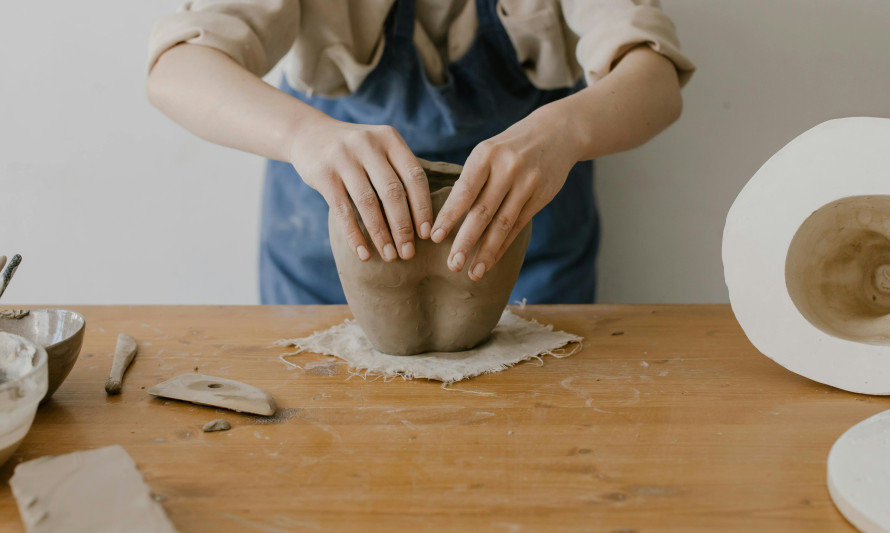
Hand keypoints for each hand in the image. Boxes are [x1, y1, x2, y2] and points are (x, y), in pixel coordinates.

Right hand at [290, 117, 432, 261]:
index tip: (427, 234)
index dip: (423, 207)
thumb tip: (423, 220)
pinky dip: (354, 235)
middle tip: (409, 253)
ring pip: (368, 203)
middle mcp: (368, 144)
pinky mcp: (323, 174)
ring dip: (381, 234)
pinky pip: (343, 211)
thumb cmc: (354, 152)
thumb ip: (397, 172)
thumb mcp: (378, 148)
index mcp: (389, 138)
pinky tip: (363, 254)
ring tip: (390, 256)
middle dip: (403, 227)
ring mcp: (343, 158)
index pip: (414, 176)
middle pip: (393, 192)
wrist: (307, 134)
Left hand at [430, 106, 581, 279]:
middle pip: (483, 212)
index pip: (464, 190)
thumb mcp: (488, 152)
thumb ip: (471, 179)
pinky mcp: (540, 197)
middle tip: (452, 265)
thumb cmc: (509, 146)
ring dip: (486, 252)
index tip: (435, 237)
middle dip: (466, 242)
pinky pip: (518, 226)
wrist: (556, 132)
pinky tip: (491, 260)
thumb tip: (448, 216)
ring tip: (473, 273)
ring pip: (502, 224)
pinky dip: (503, 246)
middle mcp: (507, 168)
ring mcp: (527, 183)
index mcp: (486, 155)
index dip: (449, 216)